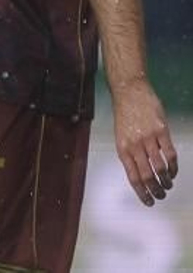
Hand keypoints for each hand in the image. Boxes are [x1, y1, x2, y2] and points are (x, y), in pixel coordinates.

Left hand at [113, 80, 177, 205]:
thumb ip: (130, 153)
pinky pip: (170, 154)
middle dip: (155, 190)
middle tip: (161, 196)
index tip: (149, 201)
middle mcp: (134, 146)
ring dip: (166, 180)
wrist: (129, 92)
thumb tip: (139, 172)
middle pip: (147, 175)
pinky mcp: (162, 131)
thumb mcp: (120, 135)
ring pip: (160, 167)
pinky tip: (173, 171)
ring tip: (168, 186)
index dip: (142, 192)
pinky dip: (173, 166)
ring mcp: (148, 138)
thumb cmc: (125, 114)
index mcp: (122, 149)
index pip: (133, 177)